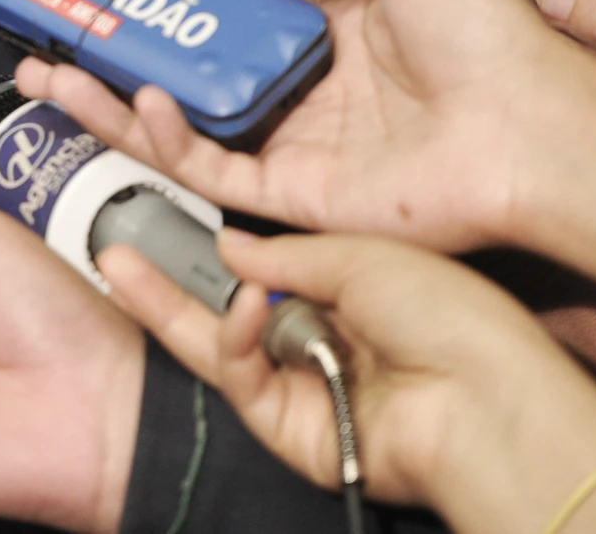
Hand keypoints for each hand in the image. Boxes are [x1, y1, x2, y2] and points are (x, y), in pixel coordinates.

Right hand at [17, 0, 581, 252]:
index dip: (172, 0)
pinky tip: (134, 100)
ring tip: (53, 72)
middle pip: (188, 78)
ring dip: (111, 102)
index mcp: (335, 35)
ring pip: (181, 128)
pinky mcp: (297, 198)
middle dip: (115, 58)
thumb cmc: (497, 43)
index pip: (230, 16)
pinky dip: (165, 138)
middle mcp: (309, 94)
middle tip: (58, 35)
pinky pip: (212, 172)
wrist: (536, 128)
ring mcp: (299, 147)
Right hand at [102, 230, 595, 533]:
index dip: (206, 207)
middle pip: (215, 281)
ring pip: (208, 328)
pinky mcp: (285, 418)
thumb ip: (281, 247)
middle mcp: (312, 313)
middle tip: (107, 221)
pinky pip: (237, 372)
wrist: (489, 398)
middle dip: (156, 256)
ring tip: (113, 264)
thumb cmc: (453, 307)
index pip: (253, 229)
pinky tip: (246, 309)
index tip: (161, 177)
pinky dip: (235, 339)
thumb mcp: (361, 248)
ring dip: (158, 298)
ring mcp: (295, 368)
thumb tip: (223, 242)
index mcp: (339, 262)